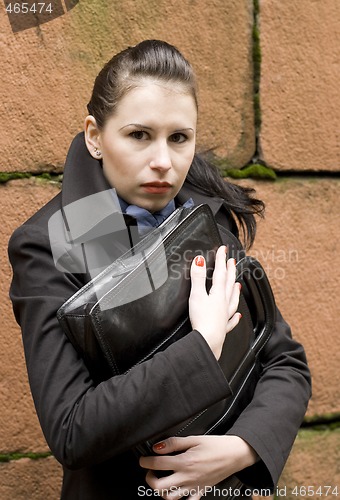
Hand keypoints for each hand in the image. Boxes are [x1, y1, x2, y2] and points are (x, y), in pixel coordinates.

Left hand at [139, 435, 258, 499]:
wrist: (235, 454)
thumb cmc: (216, 445)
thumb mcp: (194, 439)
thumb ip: (174, 443)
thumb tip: (158, 447)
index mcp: (185, 462)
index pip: (157, 464)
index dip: (145, 461)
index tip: (143, 458)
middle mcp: (188, 477)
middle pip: (159, 486)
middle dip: (149, 478)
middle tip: (150, 470)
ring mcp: (194, 487)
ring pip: (170, 498)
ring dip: (161, 490)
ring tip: (161, 480)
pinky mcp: (200, 491)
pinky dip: (180, 498)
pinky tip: (177, 490)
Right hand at [189, 245, 240, 358]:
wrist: (208, 341)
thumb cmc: (202, 320)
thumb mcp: (196, 295)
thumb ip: (198, 278)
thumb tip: (199, 260)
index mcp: (218, 294)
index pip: (221, 273)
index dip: (221, 259)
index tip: (223, 249)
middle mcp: (224, 303)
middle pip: (229, 283)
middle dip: (230, 271)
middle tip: (232, 261)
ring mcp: (225, 315)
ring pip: (233, 299)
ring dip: (235, 290)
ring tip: (238, 284)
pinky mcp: (222, 327)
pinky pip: (231, 319)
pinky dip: (235, 316)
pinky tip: (237, 315)